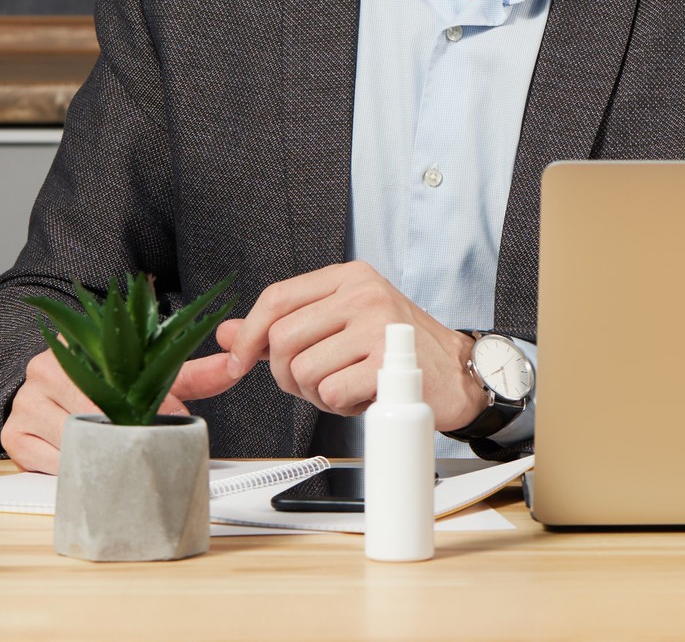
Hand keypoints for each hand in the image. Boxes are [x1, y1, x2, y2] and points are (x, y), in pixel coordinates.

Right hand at [0, 338, 244, 474]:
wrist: (45, 392)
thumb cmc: (103, 384)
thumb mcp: (147, 375)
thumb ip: (195, 373)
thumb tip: (237, 366)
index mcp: (82, 344)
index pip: (120, 376)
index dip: (151, 405)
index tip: (171, 423)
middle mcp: (46, 368)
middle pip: (94, 410)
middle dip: (126, 433)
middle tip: (148, 450)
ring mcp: (26, 402)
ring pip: (72, 438)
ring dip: (100, 455)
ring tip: (122, 460)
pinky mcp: (12, 435)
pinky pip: (46, 462)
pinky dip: (72, 470)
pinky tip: (90, 469)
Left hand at [221, 262, 487, 430]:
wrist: (457, 373)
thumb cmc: (397, 349)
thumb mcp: (341, 326)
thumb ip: (285, 326)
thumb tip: (228, 333)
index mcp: (349, 278)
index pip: (277, 297)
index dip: (248, 336)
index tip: (239, 363)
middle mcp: (364, 293)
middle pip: (283, 339)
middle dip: (287, 376)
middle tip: (315, 384)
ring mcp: (379, 324)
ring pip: (304, 371)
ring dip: (317, 395)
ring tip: (348, 387)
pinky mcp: (389, 360)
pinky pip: (332, 393)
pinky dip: (341, 407)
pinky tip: (365, 396)